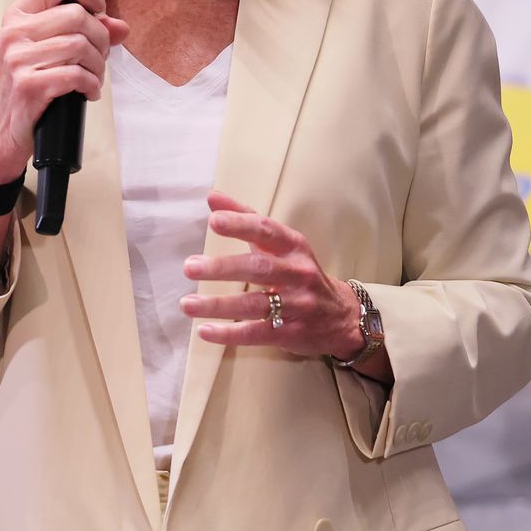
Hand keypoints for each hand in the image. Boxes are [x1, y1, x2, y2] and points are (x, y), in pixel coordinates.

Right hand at [0, 0, 127, 182]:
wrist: (2, 131)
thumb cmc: (28, 86)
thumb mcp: (50, 52)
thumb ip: (85, 33)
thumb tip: (121, 27)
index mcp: (18, 15)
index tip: (97, 10)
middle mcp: (14, 32)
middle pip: (78, 16)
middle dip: (100, 39)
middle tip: (99, 57)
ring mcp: (18, 58)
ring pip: (81, 45)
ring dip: (98, 65)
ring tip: (94, 77)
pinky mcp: (28, 85)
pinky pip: (76, 75)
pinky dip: (91, 85)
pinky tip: (88, 92)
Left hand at [180, 192, 365, 360]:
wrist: (343, 317)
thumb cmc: (299, 272)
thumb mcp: (280, 243)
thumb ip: (245, 218)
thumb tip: (212, 197)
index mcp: (293, 246)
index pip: (266, 230)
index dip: (240, 224)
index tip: (214, 220)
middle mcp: (298, 273)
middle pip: (259, 268)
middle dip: (223, 267)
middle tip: (190, 266)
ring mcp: (298, 304)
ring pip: (256, 304)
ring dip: (219, 305)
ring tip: (187, 303)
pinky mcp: (293, 333)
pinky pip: (258, 333)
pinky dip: (230, 334)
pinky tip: (205, 331)